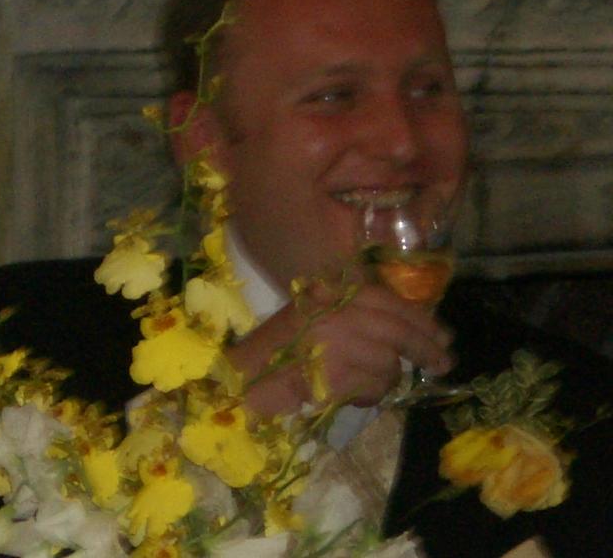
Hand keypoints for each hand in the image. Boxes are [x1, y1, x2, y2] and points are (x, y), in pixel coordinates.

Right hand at [227, 281, 452, 414]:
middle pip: (399, 330)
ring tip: (368, 384)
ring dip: (387, 379)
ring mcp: (338, 343)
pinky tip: (354, 396)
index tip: (442, 333)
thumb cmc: (278, 348)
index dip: (421, 319)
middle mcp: (337, 312)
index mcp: (332, 292)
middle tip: (445, 362)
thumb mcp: (316, 314)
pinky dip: (370, 395)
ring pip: (389, 364)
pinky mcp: (337, 375)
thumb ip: (354, 311)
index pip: (389, 301)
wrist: (244, 377)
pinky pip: (372, 387)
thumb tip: (411, 326)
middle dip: (426, 348)